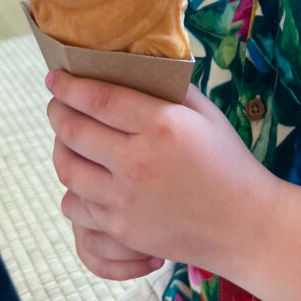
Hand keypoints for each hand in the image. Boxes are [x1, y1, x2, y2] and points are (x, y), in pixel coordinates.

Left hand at [46, 72, 275, 272]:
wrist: (246, 226)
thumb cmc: (229, 162)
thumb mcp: (206, 114)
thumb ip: (170, 89)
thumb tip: (134, 69)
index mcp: (161, 126)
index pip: (98, 99)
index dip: (69, 86)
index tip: (54, 77)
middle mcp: (138, 162)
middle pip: (73, 132)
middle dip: (56, 112)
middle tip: (56, 103)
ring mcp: (126, 201)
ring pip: (67, 170)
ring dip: (59, 149)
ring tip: (65, 139)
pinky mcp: (122, 230)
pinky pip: (77, 206)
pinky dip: (73, 188)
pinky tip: (83, 176)